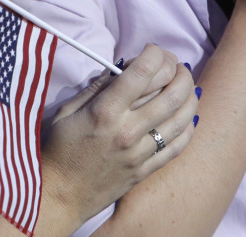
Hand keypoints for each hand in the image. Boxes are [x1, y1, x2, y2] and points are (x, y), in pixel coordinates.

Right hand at [38, 44, 197, 230]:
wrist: (57, 196)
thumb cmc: (56, 150)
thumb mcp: (66, 111)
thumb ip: (96, 88)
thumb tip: (120, 68)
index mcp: (105, 111)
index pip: (144, 72)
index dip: (155, 54)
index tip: (153, 50)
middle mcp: (127, 130)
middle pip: (170, 92)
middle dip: (178, 69)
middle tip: (175, 63)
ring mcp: (139, 153)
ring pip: (181, 117)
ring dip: (189, 94)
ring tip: (186, 84)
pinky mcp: (145, 170)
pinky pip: (177, 146)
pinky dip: (188, 127)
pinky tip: (187, 116)